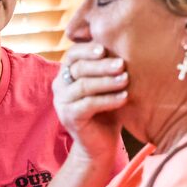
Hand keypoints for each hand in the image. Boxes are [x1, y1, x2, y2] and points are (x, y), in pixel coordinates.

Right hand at [55, 42, 128, 159]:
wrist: (100, 144)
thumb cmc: (107, 110)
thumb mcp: (107, 85)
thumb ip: (109, 67)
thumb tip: (127, 42)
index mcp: (67, 73)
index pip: (73, 53)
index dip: (88, 49)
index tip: (106, 47)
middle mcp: (60, 85)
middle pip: (78, 68)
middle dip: (101, 65)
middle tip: (122, 64)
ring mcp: (62, 102)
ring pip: (83, 86)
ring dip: (106, 82)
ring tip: (126, 80)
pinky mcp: (69, 117)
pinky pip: (88, 104)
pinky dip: (108, 100)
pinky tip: (124, 98)